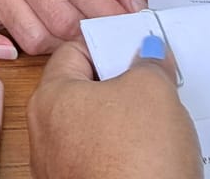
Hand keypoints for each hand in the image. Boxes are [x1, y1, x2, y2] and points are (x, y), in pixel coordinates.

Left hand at [28, 36, 201, 178]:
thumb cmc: (135, 160)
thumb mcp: (153, 91)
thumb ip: (149, 65)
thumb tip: (150, 56)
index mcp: (50, 98)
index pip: (74, 52)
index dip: (107, 43)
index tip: (133, 43)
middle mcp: (47, 134)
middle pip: (86, 94)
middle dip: (122, 86)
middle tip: (155, 81)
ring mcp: (64, 169)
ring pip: (98, 131)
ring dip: (129, 124)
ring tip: (162, 122)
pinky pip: (107, 162)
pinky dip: (129, 156)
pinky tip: (155, 157)